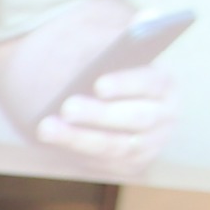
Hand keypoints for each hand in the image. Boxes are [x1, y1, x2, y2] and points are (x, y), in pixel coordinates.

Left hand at [36, 60, 173, 177]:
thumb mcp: (102, 54)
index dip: (125, 83)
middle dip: (99, 113)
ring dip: (78, 137)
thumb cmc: (98, 72)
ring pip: (115, 145)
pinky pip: (103, 163)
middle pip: (136, 117)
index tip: (98, 85)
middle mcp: (163, 116)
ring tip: (46, 127)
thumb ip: (104, 48)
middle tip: (67, 107)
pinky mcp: (129, 165)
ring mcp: (149, 144)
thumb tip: (102, 44)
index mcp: (163, 85)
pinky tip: (52, 140)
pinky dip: (76, 151)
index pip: (151, 83)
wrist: (91, 104)